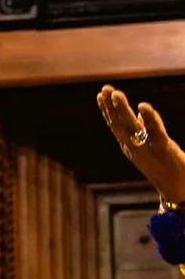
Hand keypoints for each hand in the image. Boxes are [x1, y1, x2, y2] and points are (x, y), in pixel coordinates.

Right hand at [97, 86, 184, 202]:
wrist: (177, 189)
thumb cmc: (166, 166)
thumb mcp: (151, 146)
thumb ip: (145, 130)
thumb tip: (140, 115)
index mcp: (131, 146)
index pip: (116, 125)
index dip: (107, 110)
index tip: (100, 94)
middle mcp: (135, 147)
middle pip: (120, 124)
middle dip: (110, 107)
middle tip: (104, 90)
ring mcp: (147, 148)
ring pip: (132, 126)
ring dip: (122, 110)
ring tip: (116, 94)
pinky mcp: (163, 148)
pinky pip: (154, 131)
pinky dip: (148, 118)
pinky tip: (142, 106)